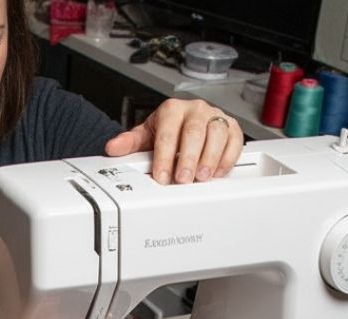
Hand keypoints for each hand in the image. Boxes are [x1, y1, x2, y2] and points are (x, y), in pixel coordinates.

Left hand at [104, 98, 243, 184]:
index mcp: (172, 110)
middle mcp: (195, 110)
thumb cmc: (167, 130)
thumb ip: (130, 143)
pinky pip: (234, 140)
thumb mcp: (147, 136)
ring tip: (202, 176)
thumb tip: (112, 148)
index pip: (167, 133)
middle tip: (183, 179)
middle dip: (188, 158)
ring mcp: (214, 117)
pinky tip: (218, 172)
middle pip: (194, 132)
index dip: (164, 156)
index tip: (162, 176)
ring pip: (217, 134)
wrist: (185, 121)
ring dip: (210, 157)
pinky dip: (228, 157)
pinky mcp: (231, 127)